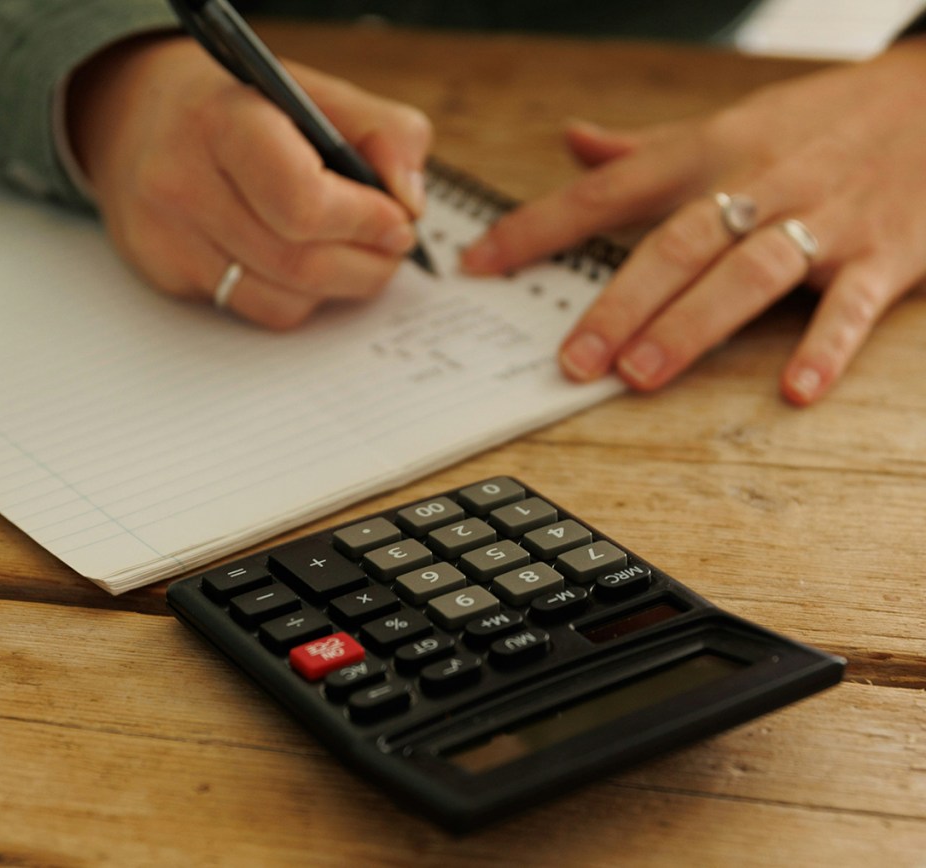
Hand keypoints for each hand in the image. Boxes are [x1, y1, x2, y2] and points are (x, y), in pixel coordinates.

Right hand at [68, 35, 431, 327]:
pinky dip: (299, 298)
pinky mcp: (164, 273)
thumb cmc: (240, 107)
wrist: (136, 115)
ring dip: (339, 287)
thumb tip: (409, 205)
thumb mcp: (315, 93)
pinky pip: (258, 310)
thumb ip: (384, 133)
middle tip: (392, 249)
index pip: (303, 202)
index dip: (365, 222)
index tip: (398, 222)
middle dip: (367, 264)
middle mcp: (181, 181)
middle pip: (300, 263)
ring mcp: (165, 236)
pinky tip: (304, 265)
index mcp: (223, 121)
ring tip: (355, 256)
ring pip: (284, 300)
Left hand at [462, 37, 925, 403]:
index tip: (480, 265)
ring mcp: (823, 220)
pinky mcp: (887, 254)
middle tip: (573, 360)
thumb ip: (647, 146)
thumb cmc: (822, 120)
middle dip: (619, 302)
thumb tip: (573, 143)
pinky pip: (852, 305)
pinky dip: (824, 346)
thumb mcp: (730, 122)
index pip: (607, 191)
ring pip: (749, 272)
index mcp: (712, 151)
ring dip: (693, 325)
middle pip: (677, 243)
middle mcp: (760, 183)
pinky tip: (793, 389)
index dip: (538, 227)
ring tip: (642, 374)